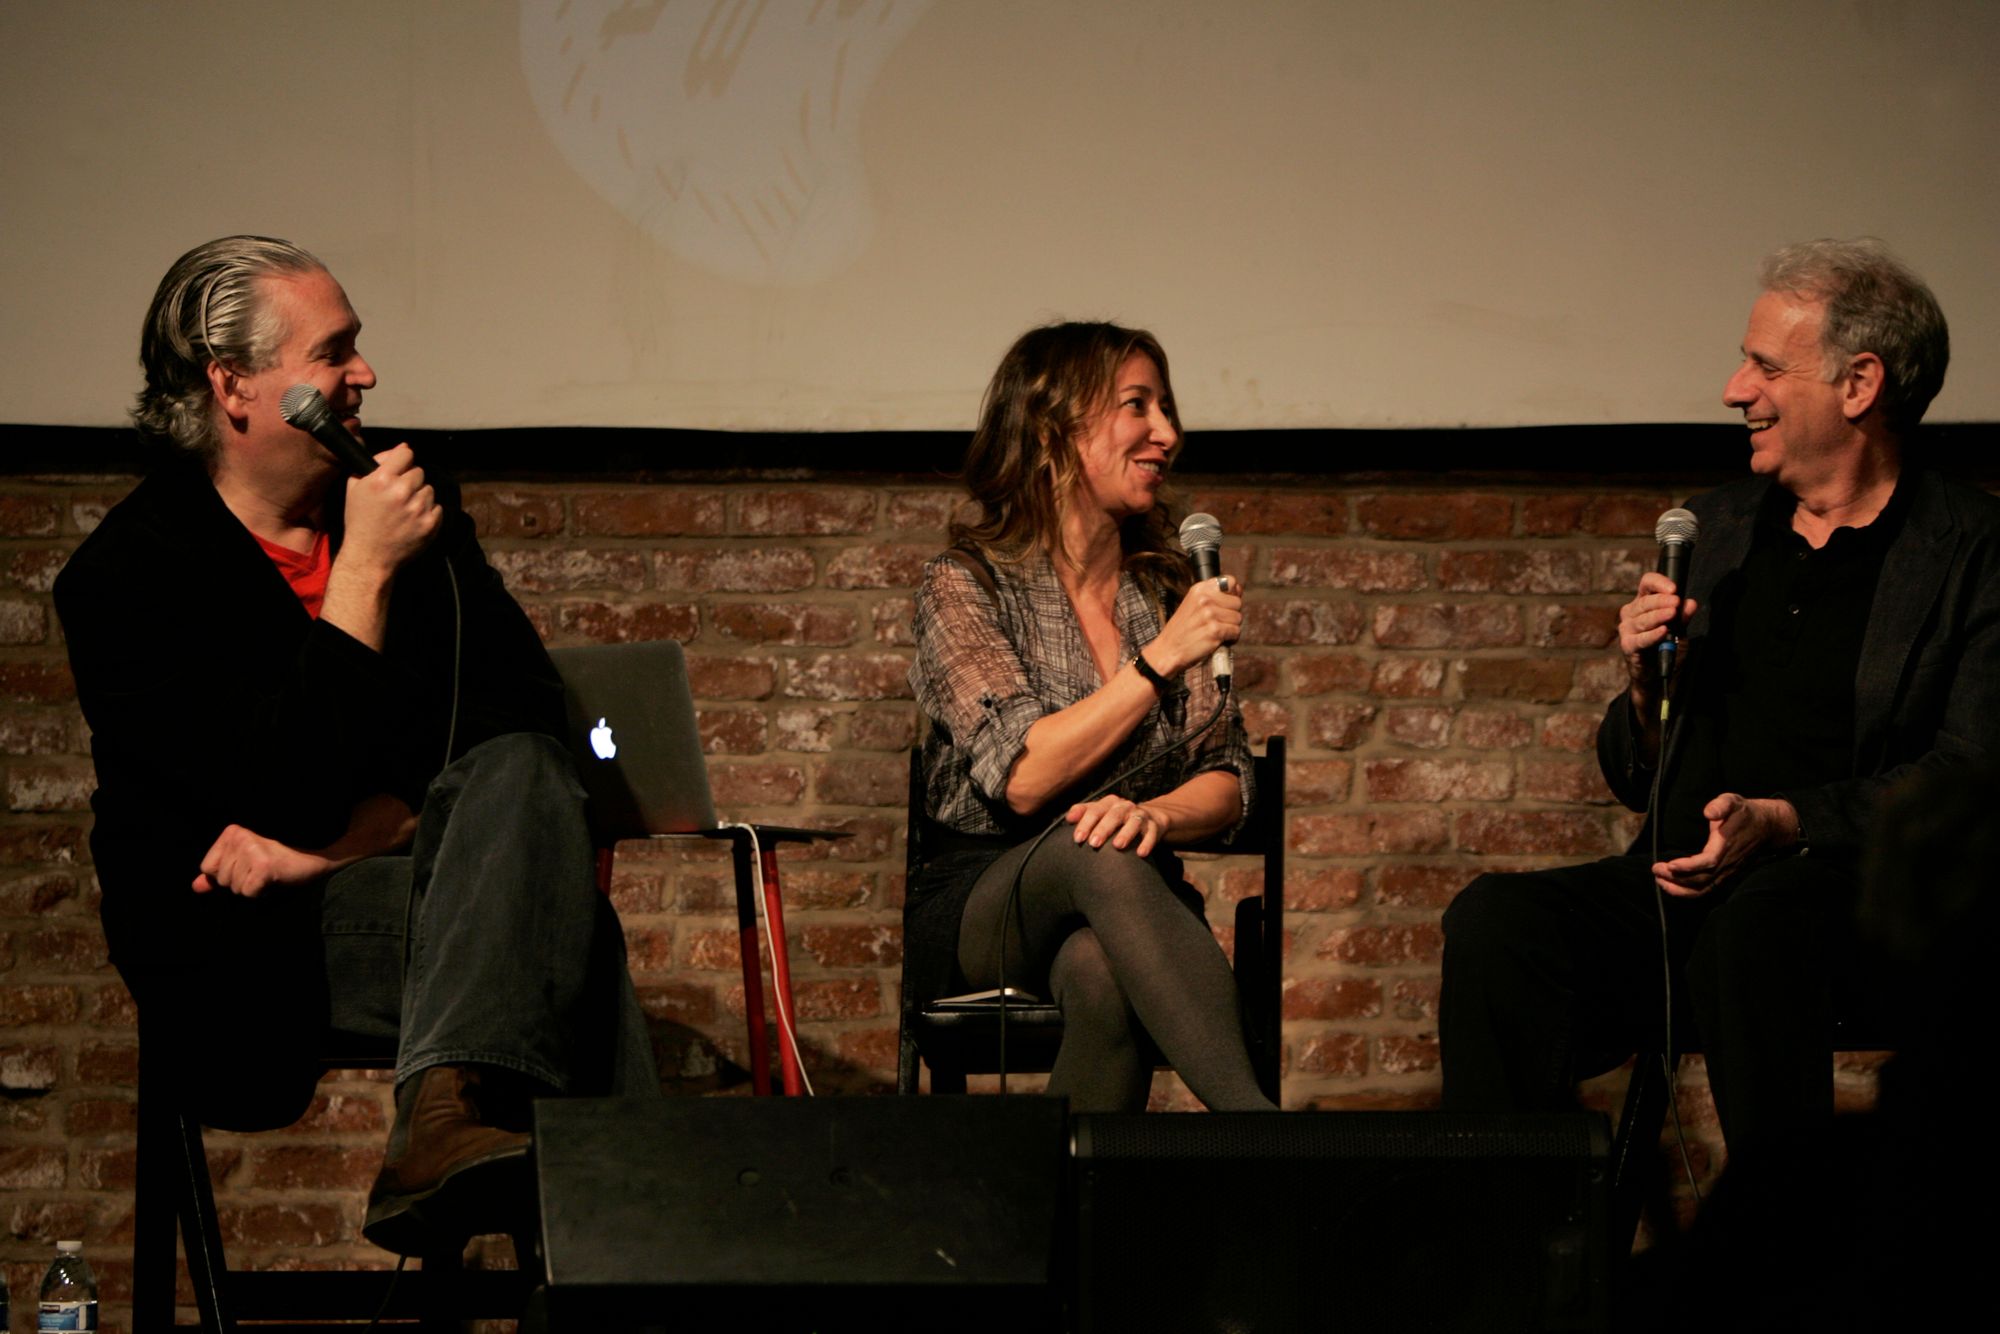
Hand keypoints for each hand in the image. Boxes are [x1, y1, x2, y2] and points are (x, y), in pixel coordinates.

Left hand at [193, 825, 329, 896]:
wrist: (312, 861)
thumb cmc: (276, 864)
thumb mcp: (243, 866)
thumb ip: (218, 875)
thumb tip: (196, 887)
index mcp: (232, 832)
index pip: (207, 868)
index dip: (227, 875)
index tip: (248, 866)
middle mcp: (240, 837)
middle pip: (221, 880)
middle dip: (240, 883)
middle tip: (261, 871)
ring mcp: (252, 850)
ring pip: (235, 888)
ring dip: (252, 888)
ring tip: (268, 875)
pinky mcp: (264, 865)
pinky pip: (248, 893)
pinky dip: (261, 893)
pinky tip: (274, 880)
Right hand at [337, 443, 439, 577]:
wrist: (369, 556)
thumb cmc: (360, 521)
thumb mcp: (356, 487)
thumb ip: (376, 463)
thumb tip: (402, 448)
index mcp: (382, 480)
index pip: (406, 454)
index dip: (402, 461)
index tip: (400, 469)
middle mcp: (402, 492)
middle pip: (419, 472)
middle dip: (409, 480)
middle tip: (398, 495)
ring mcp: (418, 508)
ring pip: (429, 489)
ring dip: (419, 496)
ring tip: (404, 510)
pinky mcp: (430, 523)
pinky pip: (437, 507)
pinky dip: (428, 512)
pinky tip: (412, 520)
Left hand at [1066, 792, 1167, 855]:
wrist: (1150, 817)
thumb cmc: (1117, 818)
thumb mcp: (1101, 813)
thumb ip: (1083, 813)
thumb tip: (1068, 818)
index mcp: (1109, 803)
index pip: (1094, 810)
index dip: (1085, 823)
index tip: (1078, 838)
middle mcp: (1124, 806)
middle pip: (1113, 815)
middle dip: (1103, 829)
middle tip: (1093, 843)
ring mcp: (1140, 815)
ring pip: (1134, 821)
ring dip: (1126, 833)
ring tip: (1117, 846)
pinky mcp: (1154, 826)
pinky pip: (1151, 833)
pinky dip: (1147, 843)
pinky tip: (1141, 853)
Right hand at [1147, 576, 1242, 676]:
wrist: (1168, 649)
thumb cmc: (1182, 629)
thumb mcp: (1193, 603)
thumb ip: (1214, 595)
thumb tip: (1238, 590)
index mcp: (1199, 589)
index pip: (1231, 582)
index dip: (1232, 594)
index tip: (1226, 604)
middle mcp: (1205, 599)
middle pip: (1237, 602)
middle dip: (1231, 614)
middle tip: (1216, 622)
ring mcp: (1210, 614)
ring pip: (1238, 618)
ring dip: (1230, 627)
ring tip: (1215, 631)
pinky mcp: (1215, 630)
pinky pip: (1236, 632)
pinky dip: (1230, 639)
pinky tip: (1216, 639)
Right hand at [1618, 571, 1697, 694]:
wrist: (1658, 674)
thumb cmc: (1666, 648)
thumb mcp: (1679, 631)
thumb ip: (1683, 618)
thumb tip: (1691, 603)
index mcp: (1643, 603)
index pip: (1647, 584)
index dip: (1659, 583)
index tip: (1674, 588)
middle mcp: (1632, 613)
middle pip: (1645, 601)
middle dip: (1662, 601)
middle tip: (1676, 602)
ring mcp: (1627, 629)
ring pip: (1642, 619)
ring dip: (1658, 616)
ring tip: (1672, 614)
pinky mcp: (1627, 645)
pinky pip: (1640, 639)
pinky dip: (1652, 635)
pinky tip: (1663, 631)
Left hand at [1652, 793, 1798, 896]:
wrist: (1766, 826)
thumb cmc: (1744, 812)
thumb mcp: (1732, 801)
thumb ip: (1721, 805)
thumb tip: (1709, 812)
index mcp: (1726, 846)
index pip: (1708, 861)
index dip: (1689, 866)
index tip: (1670, 864)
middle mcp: (1727, 863)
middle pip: (1701, 879)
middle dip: (1677, 878)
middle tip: (1655, 869)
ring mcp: (1727, 871)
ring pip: (1703, 888)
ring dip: (1680, 889)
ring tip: (1659, 881)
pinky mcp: (1725, 874)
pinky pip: (1706, 889)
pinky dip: (1688, 892)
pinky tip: (1672, 887)